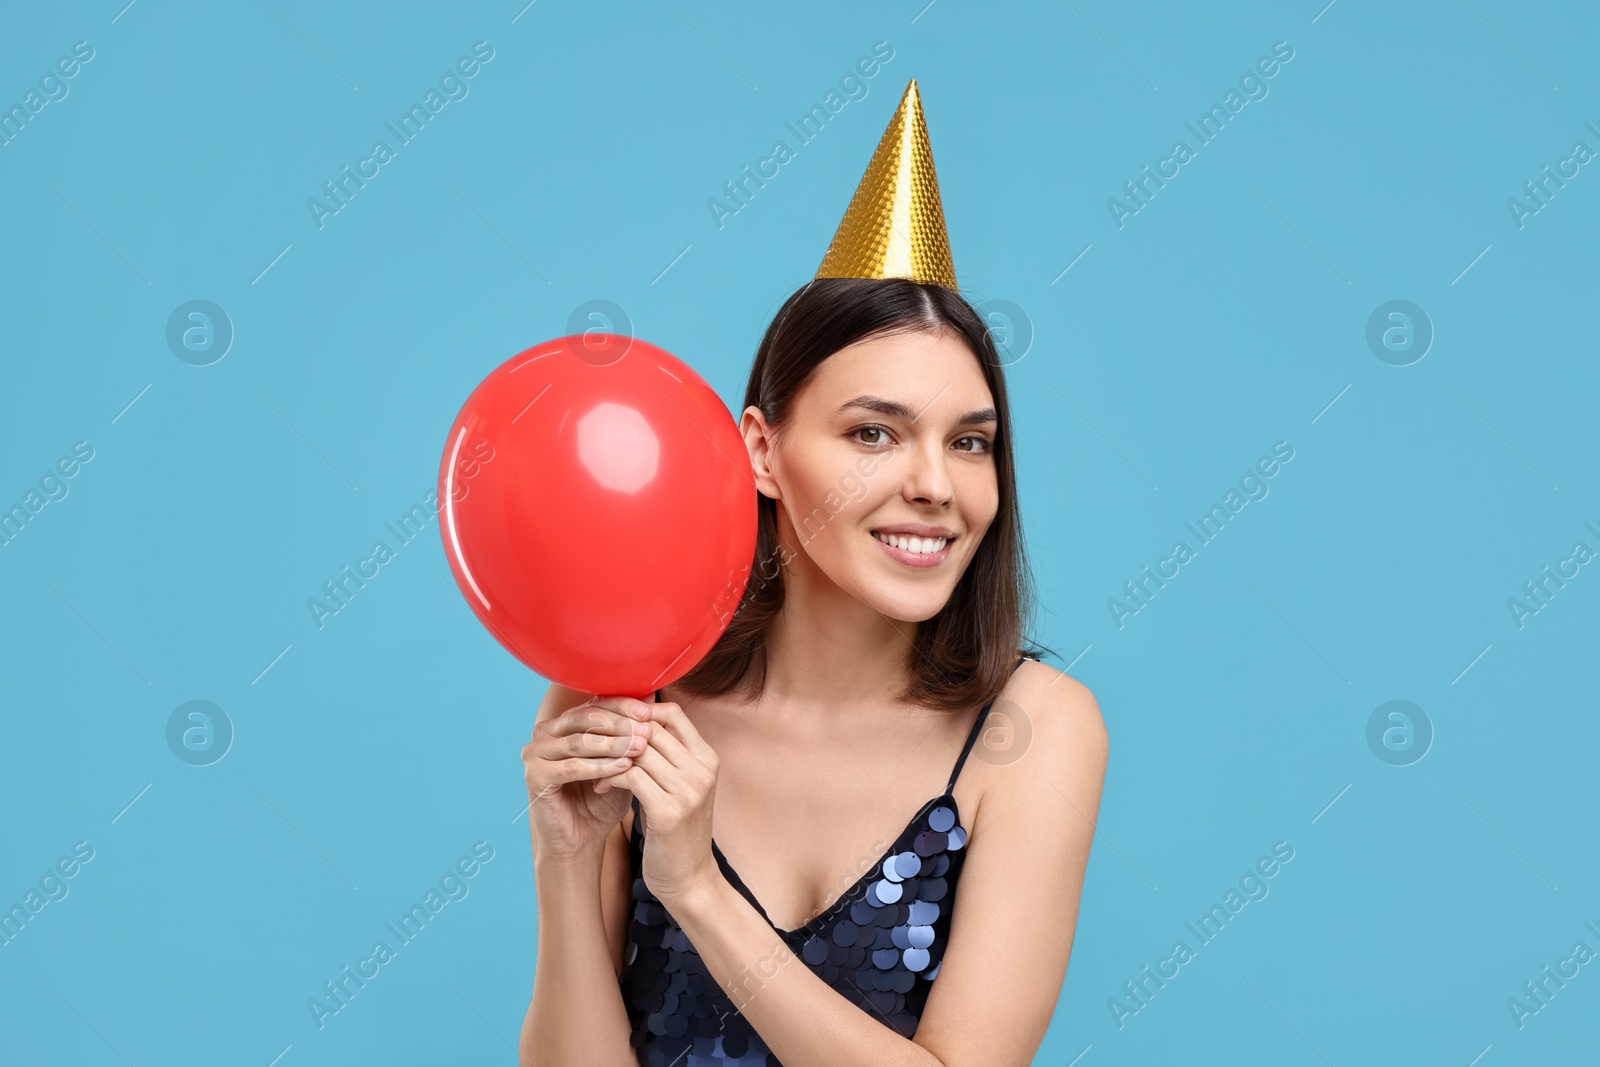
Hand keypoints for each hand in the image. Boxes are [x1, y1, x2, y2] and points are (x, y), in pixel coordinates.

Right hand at [522, 696, 654, 861]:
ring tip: (640, 747)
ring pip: (579, 741)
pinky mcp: (533, 776)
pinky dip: (599, 766)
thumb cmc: (603, 798)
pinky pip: (570, 767)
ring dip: (612, 744)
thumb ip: (631, 730)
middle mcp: (545, 733)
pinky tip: (623, 767)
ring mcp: (535, 753)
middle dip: (620, 724)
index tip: (650, 711)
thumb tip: (653, 693)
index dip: (623, 706)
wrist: (582, 839)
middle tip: (648, 730)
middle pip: (585, 718)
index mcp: (564, 723)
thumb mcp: (622, 760)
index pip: (594, 704)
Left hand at [604, 696, 720, 907]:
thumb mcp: (681, 787)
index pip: (672, 713)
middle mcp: (702, 770)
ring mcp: (688, 790)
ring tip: (592, 768)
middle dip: (616, 733)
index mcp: (707, 759)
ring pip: (637, 750)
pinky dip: (609, 777)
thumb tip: (638, 721)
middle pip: (651, 728)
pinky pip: (629, 776)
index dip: (639, 712)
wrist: (689, 880)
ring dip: (608, 756)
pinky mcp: (669, 811)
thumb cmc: (678, 832)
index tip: (613, 725)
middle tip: (592, 742)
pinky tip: (599, 788)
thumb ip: (667, 756)